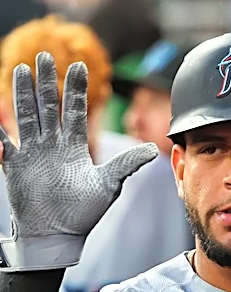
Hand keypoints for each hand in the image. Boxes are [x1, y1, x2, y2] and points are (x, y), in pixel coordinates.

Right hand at [0, 52, 156, 269]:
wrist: (58, 236)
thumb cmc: (83, 214)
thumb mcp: (108, 185)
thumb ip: (127, 164)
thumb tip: (154, 150)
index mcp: (75, 149)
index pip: (75, 112)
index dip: (76, 90)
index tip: (79, 66)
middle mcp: (53, 147)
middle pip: (49, 107)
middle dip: (47, 83)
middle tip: (45, 56)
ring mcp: (32, 153)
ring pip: (27, 116)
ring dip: (24, 94)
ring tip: (24, 70)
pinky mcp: (14, 165)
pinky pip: (3, 141)